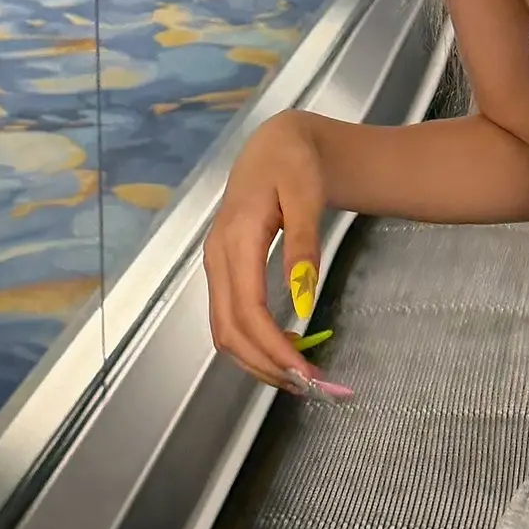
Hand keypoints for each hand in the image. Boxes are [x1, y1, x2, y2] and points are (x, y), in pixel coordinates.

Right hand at [204, 113, 326, 389]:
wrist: (277, 143)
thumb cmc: (294, 162)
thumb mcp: (306, 194)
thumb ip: (303, 245)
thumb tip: (302, 299)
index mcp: (235, 239)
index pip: (247, 311)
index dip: (273, 348)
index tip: (306, 372)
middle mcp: (217, 258)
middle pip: (230, 331)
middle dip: (267, 365)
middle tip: (311, 385)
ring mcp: (216, 266)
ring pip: (225, 332)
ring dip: (259, 361)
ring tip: (300, 377)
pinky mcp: (223, 271)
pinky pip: (230, 319)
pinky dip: (253, 345)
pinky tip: (284, 351)